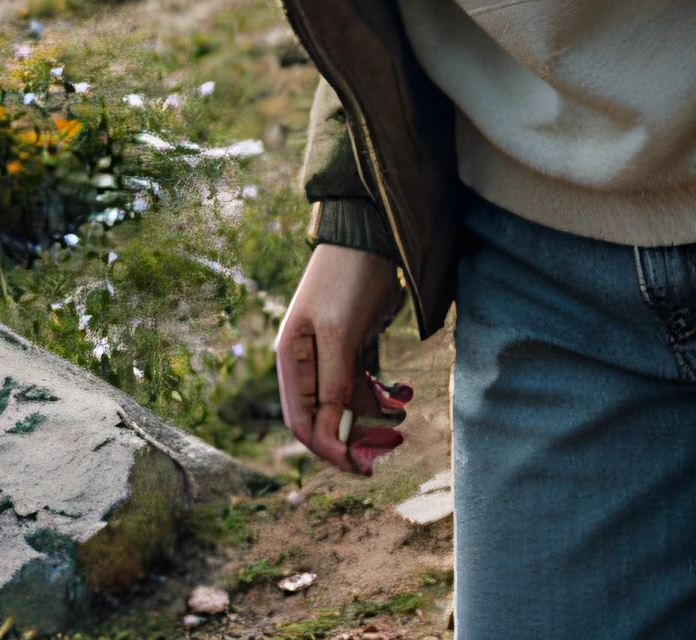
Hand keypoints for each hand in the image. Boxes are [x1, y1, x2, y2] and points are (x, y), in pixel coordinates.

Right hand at [274, 244, 410, 473]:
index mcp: (291, 358)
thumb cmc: (348, 278)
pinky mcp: (357, 344)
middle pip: (327, 417)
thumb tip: (329, 434)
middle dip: (355, 436)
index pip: (303, 421)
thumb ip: (333, 383)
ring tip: (402, 417)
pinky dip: (383, 395)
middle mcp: (308, 361)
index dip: (327, 447)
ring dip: (374, 417)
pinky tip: (404, 393)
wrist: (374, 233)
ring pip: (349, 404)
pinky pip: (366, 384)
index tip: (359, 463)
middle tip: (389, 448)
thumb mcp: (339, 332)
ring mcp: (333, 353)